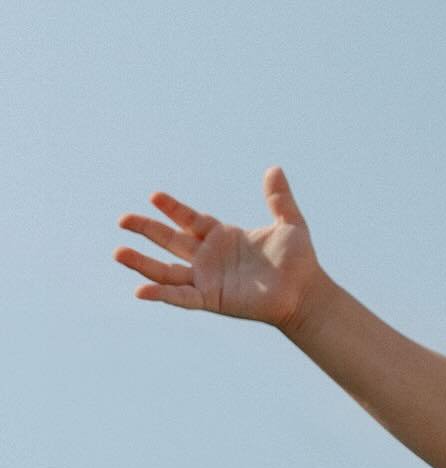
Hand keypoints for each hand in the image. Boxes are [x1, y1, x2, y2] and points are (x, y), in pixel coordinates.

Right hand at [114, 166, 321, 331]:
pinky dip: (161, 294)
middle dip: (147, 230)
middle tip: (123, 219)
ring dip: (142, 263)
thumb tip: (274, 168)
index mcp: (223, 237)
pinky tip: (140, 289)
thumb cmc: (297, 259)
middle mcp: (209, 258)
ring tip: (118, 252)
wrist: (305, 290)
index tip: (154, 196)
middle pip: (171, 241)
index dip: (173, 209)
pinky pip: (181, 297)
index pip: (190, 220)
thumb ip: (279, 198)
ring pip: (166, 271)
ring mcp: (207, 280)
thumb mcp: (289, 222)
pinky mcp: (211, 299)